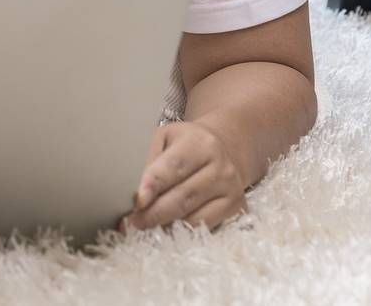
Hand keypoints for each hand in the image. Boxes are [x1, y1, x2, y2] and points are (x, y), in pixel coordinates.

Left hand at [123, 121, 245, 230]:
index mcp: (200, 143)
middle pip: (183, 196)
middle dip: (154, 212)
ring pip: (194, 217)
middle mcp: (221, 167)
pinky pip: (205, 226)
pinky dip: (182, 230)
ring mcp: (232, 189)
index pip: (174, 166)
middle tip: (133, 221)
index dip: (153, 185)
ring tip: (145, 224)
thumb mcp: (164, 139)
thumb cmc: (185, 145)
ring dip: (165, 225)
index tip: (137, 201)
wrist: (223, 150)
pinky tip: (167, 226)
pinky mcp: (237, 208)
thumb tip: (134, 192)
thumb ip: (149, 160)